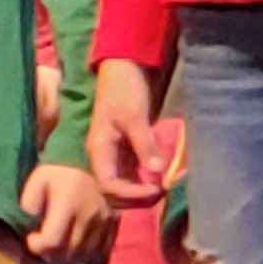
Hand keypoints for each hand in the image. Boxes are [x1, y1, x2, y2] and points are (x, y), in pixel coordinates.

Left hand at [19, 160, 108, 260]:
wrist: (90, 160)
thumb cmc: (59, 172)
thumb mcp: (37, 180)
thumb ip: (29, 203)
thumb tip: (32, 223)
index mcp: (69, 203)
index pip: (53, 240)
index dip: (37, 246)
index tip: (31, 237)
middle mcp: (89, 215)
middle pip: (67, 251)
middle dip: (50, 253)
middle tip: (42, 244)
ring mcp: (104, 222)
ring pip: (83, 254)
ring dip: (66, 255)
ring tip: (57, 244)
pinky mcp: (113, 225)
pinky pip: (97, 251)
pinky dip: (83, 252)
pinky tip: (73, 243)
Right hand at [87, 59, 167, 204]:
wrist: (122, 68)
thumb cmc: (123, 90)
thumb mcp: (135, 116)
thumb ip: (145, 145)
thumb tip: (158, 171)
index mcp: (98, 150)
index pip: (108, 185)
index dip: (131, 192)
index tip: (155, 187)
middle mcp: (103, 156)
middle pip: (115, 190)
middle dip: (137, 195)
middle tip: (161, 190)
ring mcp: (114, 153)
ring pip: (125, 183)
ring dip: (142, 188)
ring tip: (164, 184)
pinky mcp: (125, 148)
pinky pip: (133, 171)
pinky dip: (146, 176)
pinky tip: (161, 173)